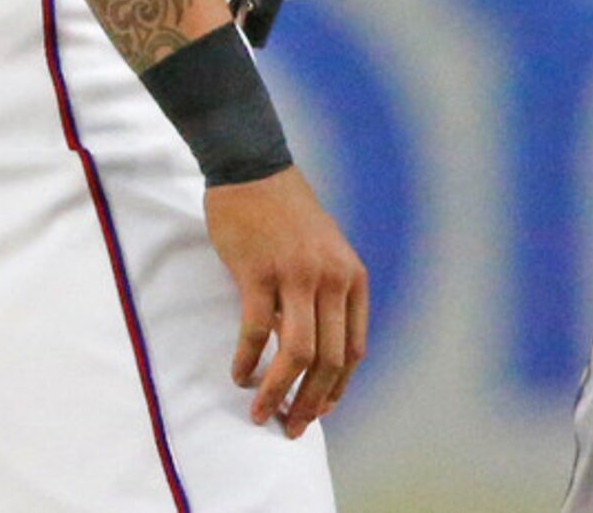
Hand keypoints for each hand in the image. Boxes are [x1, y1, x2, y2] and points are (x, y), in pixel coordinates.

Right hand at [204, 167, 368, 437]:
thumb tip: (314, 356)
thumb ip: (325, 296)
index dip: (336, 390)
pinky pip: (256, 331)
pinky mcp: (258, 272)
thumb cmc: (286, 212)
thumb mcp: (324, 252)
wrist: (253, 168)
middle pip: (328, 361)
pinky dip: (247, 361)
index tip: (318, 411)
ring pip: (296, 354)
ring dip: (278, 392)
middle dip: (309, 403)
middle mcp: (330, 278)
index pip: (353, 351)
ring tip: (260, 412)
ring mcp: (295, 275)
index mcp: (351, 277)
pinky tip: (239, 374)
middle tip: (290, 426)